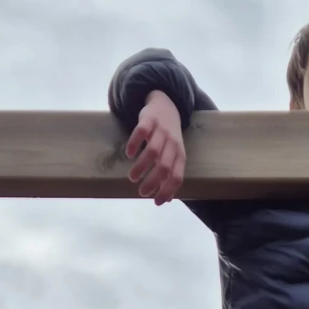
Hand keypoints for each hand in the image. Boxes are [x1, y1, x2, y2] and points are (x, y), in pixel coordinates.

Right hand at [126, 90, 185, 204]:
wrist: (166, 106)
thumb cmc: (168, 138)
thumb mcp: (173, 156)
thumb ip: (170, 176)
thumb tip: (166, 200)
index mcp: (180, 155)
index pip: (177, 177)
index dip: (167, 191)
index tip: (155, 202)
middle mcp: (172, 144)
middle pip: (164, 167)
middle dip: (152, 183)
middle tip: (141, 192)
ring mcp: (161, 131)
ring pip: (152, 152)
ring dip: (141, 167)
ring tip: (132, 177)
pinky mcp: (149, 120)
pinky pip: (141, 132)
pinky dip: (134, 144)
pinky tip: (129, 153)